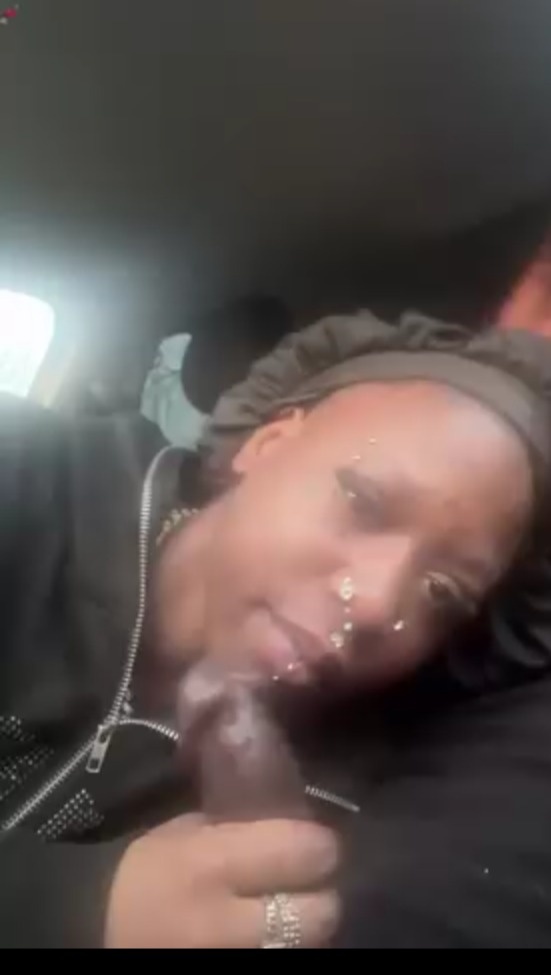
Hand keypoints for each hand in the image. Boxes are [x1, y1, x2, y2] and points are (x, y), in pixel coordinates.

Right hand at [105, 814, 339, 947]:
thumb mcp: (185, 832)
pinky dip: (284, 948)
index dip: (320, 846)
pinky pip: (282, 960)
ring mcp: (235, 960)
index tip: (317, 843)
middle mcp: (228, 924)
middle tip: (311, 884)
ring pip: (307, 946)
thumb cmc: (143, 874)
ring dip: (307, 928)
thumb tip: (293, 820)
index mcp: (212, 865)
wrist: (95, 933)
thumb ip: (238, 826)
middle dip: (321, 896)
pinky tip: (272, 935)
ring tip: (293, 910)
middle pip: (319, 913)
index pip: (304, 852)